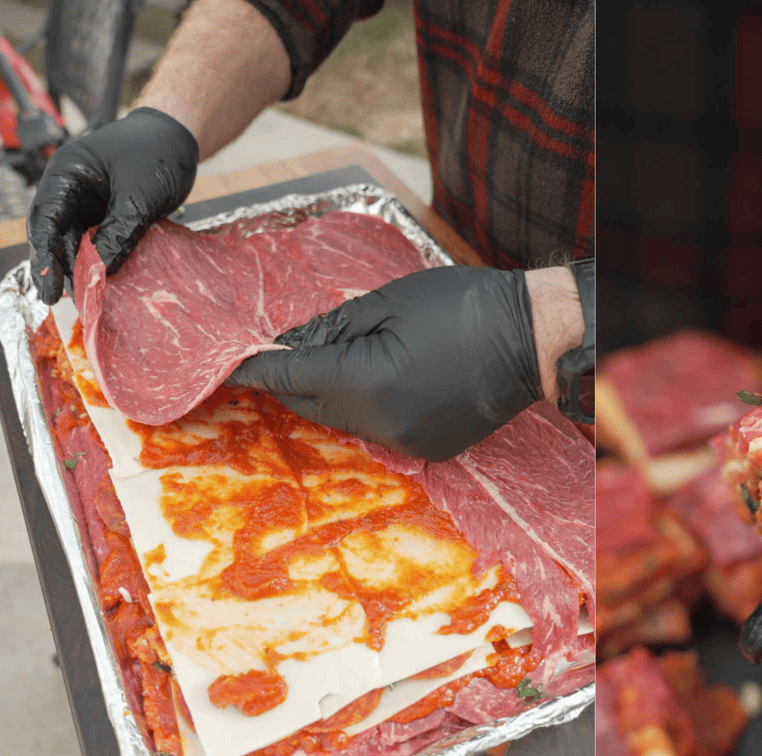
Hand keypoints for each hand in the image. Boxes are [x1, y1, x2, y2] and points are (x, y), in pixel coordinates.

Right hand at [27, 107, 197, 304]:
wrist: (181, 137)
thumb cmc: (157, 153)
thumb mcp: (138, 196)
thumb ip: (119, 232)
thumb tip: (100, 271)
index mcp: (66, 175)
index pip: (44, 221)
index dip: (44, 259)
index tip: (50, 291)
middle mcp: (71, 191)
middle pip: (57, 237)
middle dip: (63, 270)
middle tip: (75, 303)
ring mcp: (90, 204)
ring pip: (78, 244)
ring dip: (84, 270)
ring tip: (91, 300)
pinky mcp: (110, 215)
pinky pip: (101, 243)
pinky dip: (104, 262)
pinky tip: (109, 284)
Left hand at [226, 265, 550, 460]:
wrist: (533, 340)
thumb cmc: (464, 306)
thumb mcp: (390, 301)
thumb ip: (334, 327)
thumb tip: (292, 343)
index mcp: (367, 382)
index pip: (293, 377)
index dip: (257, 370)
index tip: (229, 365)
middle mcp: (382, 423)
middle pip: (314, 406)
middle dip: (294, 381)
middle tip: (277, 356)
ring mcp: (407, 442)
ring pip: (346, 420)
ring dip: (332, 393)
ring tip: (337, 361)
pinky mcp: (428, 449)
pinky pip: (379, 430)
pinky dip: (368, 407)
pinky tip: (382, 380)